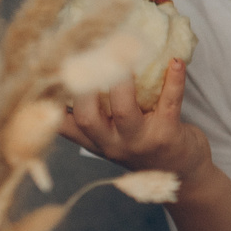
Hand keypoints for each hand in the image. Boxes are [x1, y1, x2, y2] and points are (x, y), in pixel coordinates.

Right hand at [61, 61, 211, 181]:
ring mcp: (141, 141)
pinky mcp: (169, 135)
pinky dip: (174, 80)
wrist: (187, 176)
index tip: (43, 76)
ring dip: (122, 81)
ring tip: (125, 53)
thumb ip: (100, 115)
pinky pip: (170, 103)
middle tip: (85, 57)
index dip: (49, 104)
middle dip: (83, 88)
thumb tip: (84, 68)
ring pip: (124, 111)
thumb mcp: (116, 138)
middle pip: (87, 118)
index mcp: (97, 141)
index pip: (63, 126)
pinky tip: (176, 62)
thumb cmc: (149, 147)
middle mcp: (113, 144)